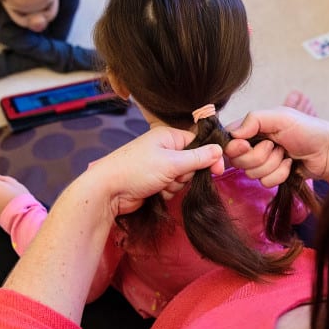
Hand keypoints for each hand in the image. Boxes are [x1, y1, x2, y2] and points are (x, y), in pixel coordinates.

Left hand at [79, 126, 224, 218]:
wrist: (108, 191)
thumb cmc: (136, 170)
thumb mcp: (171, 162)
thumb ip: (198, 158)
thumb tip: (219, 150)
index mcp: (169, 136)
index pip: (198, 143)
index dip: (209, 157)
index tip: (218, 171)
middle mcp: (165, 148)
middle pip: (192, 162)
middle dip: (186, 174)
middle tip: (174, 177)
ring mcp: (159, 165)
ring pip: (183, 177)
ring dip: (176, 185)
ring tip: (161, 184)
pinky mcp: (155, 181)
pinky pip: (172, 186)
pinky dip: (167, 191)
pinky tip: (156, 192)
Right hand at [224, 107, 328, 186]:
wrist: (328, 152)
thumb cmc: (307, 130)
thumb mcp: (280, 117)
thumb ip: (254, 119)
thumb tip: (233, 134)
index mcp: (253, 128)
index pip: (228, 141)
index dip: (234, 147)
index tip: (246, 145)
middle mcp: (254, 145)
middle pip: (238, 161)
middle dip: (259, 156)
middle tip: (276, 146)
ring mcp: (263, 163)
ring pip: (252, 174)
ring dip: (272, 165)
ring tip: (286, 154)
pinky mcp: (272, 177)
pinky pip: (265, 183)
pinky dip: (280, 174)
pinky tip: (290, 166)